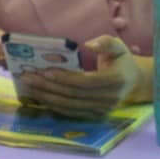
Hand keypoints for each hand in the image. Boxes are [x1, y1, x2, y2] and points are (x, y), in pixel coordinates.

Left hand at [15, 35, 144, 115]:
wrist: (132, 81)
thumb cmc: (120, 60)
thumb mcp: (118, 47)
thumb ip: (105, 42)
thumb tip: (89, 44)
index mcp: (116, 80)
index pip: (86, 82)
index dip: (65, 78)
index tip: (45, 71)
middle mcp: (110, 98)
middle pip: (73, 95)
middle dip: (48, 86)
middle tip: (27, 77)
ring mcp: (102, 110)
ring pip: (69, 106)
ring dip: (46, 97)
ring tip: (28, 86)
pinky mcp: (94, 116)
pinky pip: (70, 112)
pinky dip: (52, 105)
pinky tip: (38, 96)